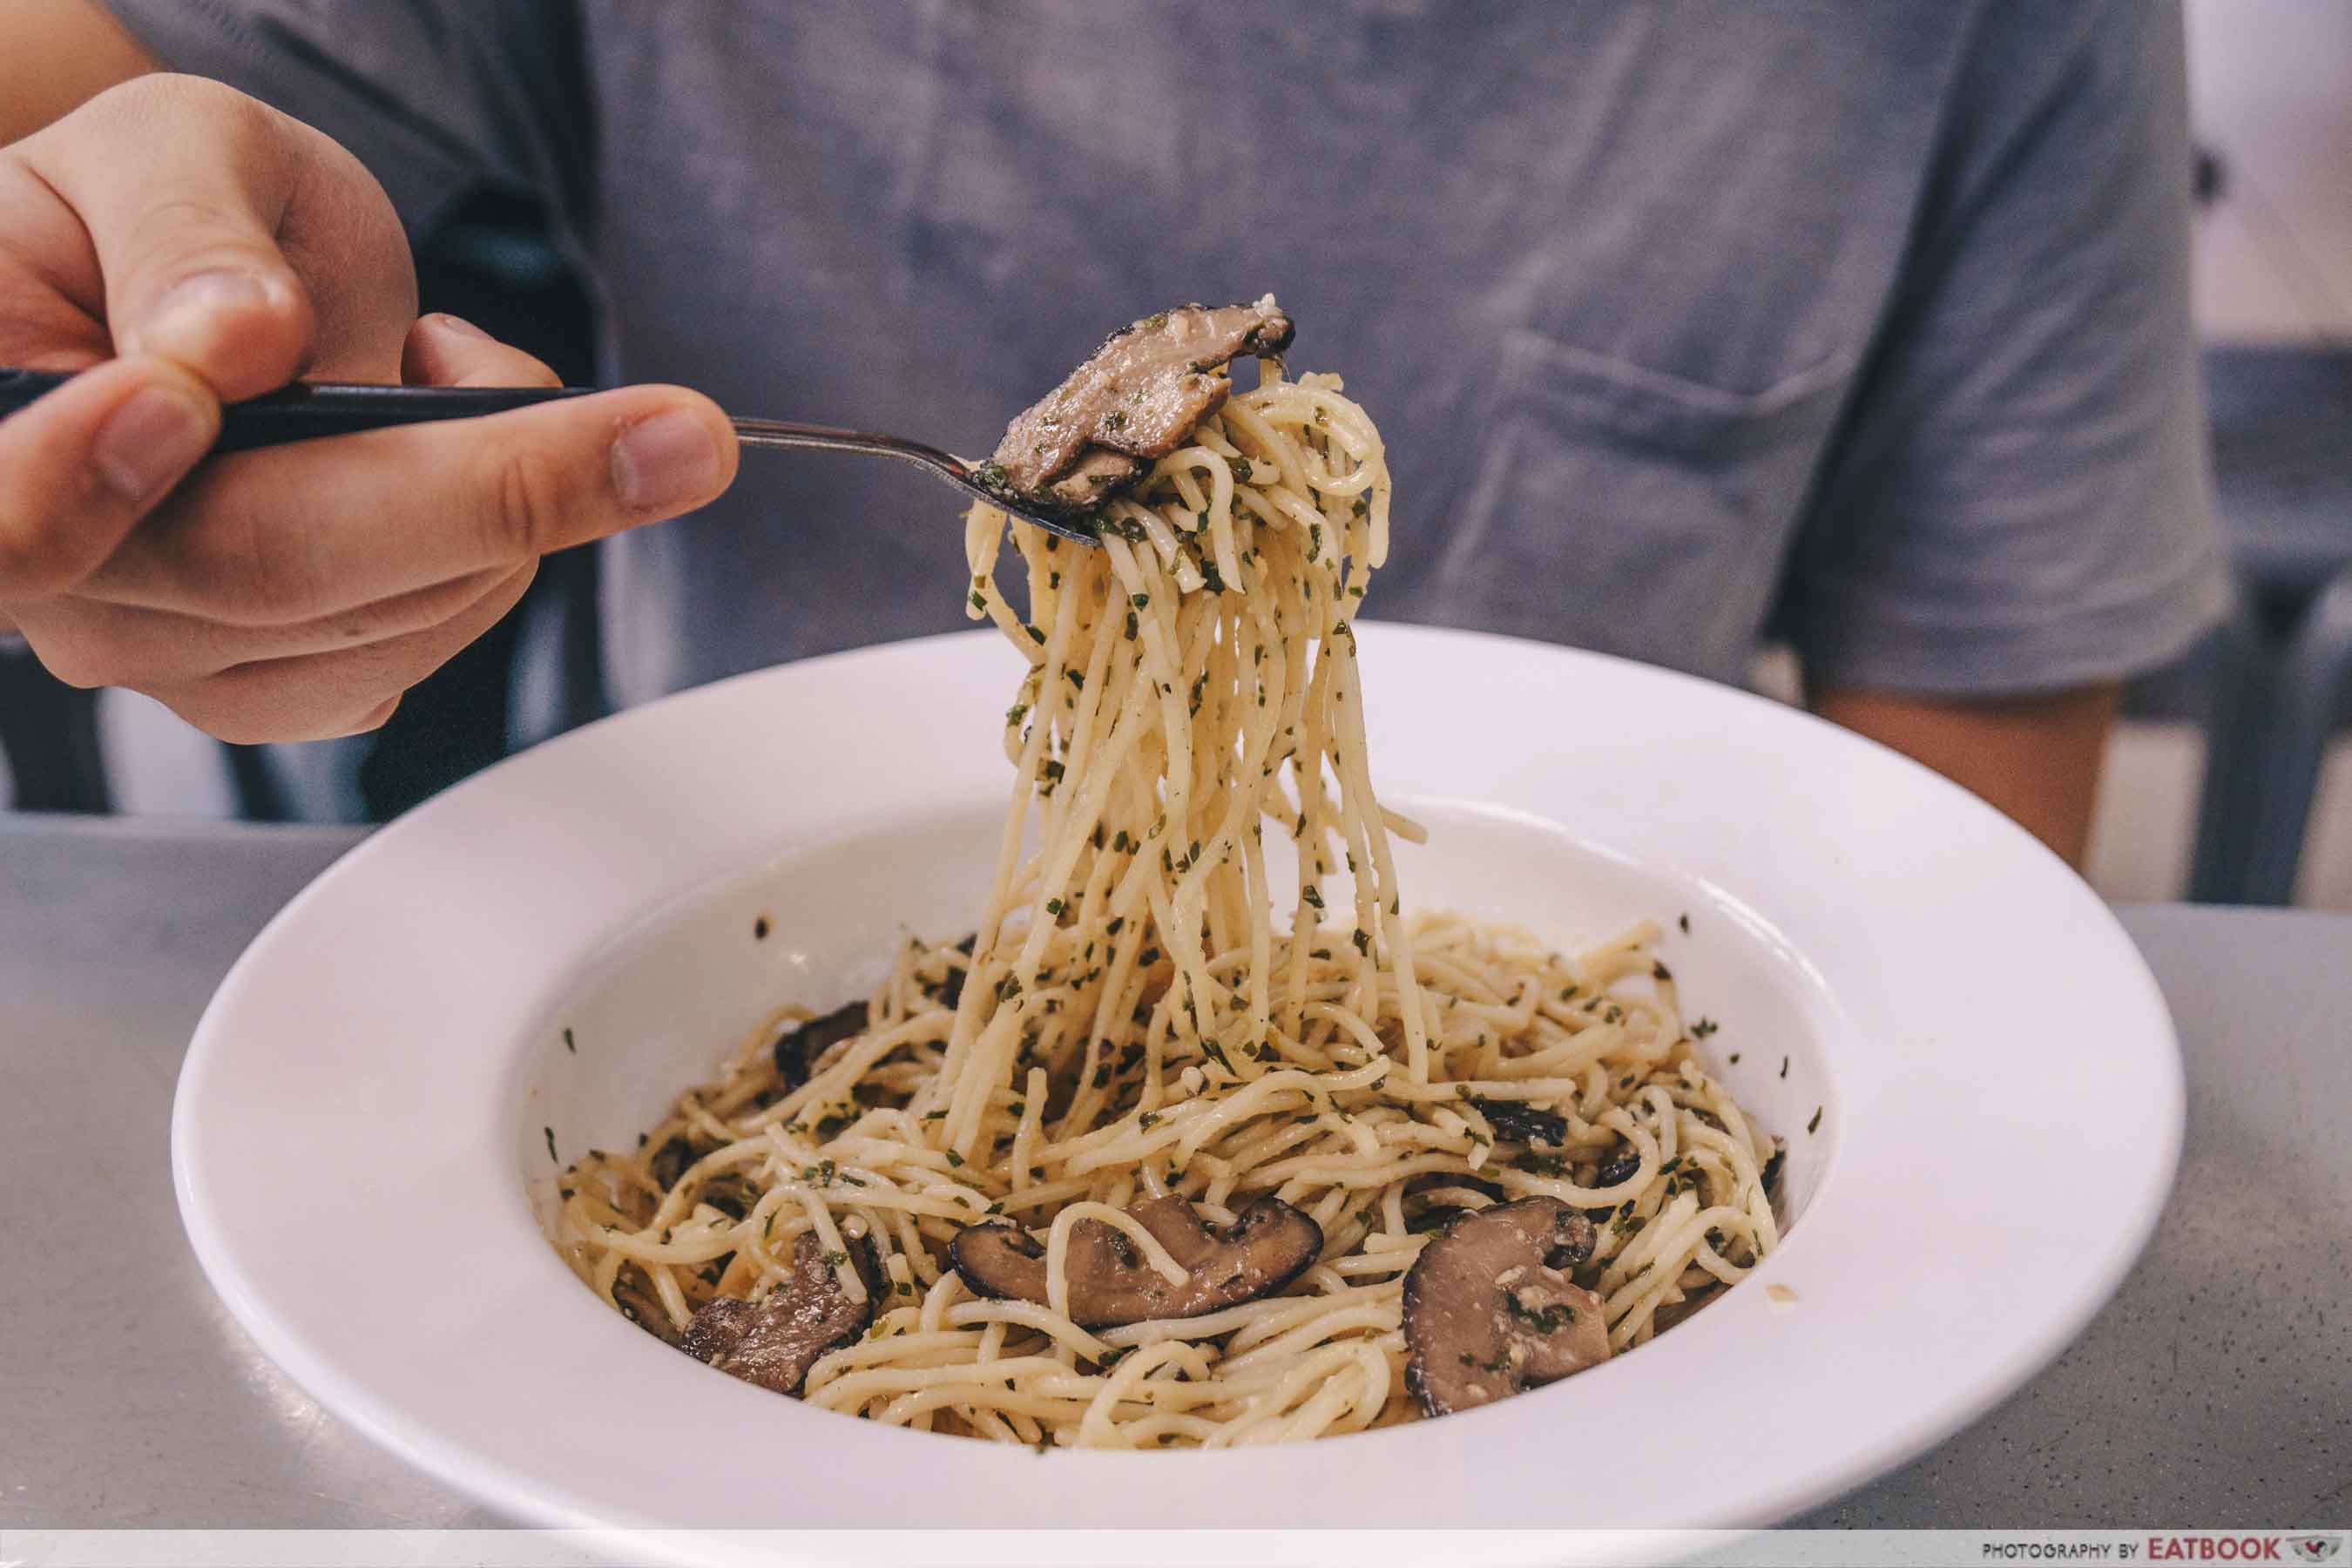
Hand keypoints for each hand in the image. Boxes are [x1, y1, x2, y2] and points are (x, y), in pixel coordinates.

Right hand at [0, 75, 737, 741]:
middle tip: (676, 434)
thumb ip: (184, 230)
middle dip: (496, 493)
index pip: (24, 509)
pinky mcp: (268, 687)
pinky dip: (493, 552)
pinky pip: (419, 652)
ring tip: (435, 365)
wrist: (184, 282)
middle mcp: (63, 575)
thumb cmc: (152, 214)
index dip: (108, 473)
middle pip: (274, 573)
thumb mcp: (167, 150)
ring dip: (499, 502)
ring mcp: (164, 649)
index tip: (239, 371)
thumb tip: (236, 337)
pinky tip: (446, 460)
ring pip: (385, 627)